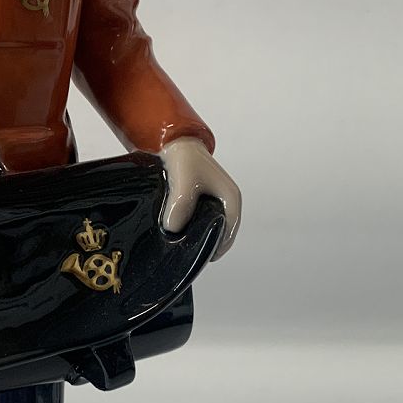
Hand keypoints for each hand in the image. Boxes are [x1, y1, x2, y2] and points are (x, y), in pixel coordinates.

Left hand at [159, 136, 240, 259]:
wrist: (174, 145)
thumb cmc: (185, 158)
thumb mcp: (184, 181)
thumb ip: (180, 204)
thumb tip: (172, 228)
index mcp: (230, 197)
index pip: (230, 230)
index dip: (219, 246)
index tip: (204, 257)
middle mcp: (224, 202)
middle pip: (220, 231)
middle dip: (205, 243)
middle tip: (188, 254)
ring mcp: (214, 203)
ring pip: (207, 227)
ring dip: (195, 235)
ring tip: (179, 245)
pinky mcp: (201, 203)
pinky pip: (197, 221)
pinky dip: (188, 228)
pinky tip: (174, 233)